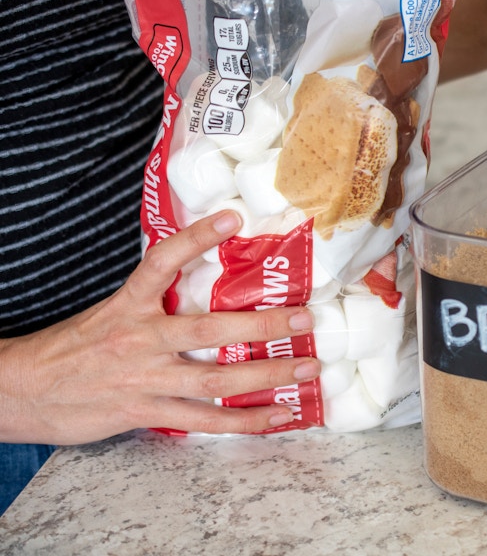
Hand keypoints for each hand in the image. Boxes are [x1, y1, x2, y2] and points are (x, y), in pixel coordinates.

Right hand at [0, 210, 319, 444]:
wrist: (21, 391)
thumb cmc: (71, 349)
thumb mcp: (107, 312)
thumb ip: (151, 302)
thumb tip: (199, 284)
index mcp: (128, 306)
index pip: (162, 262)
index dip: (196, 238)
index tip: (233, 219)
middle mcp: (140, 339)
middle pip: (209, 330)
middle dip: (262, 325)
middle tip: (305, 317)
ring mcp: (145, 378)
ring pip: (215, 379)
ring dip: (267, 374)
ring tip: (307, 369)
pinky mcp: (145, 412)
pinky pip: (204, 420)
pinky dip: (244, 420)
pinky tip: (278, 415)